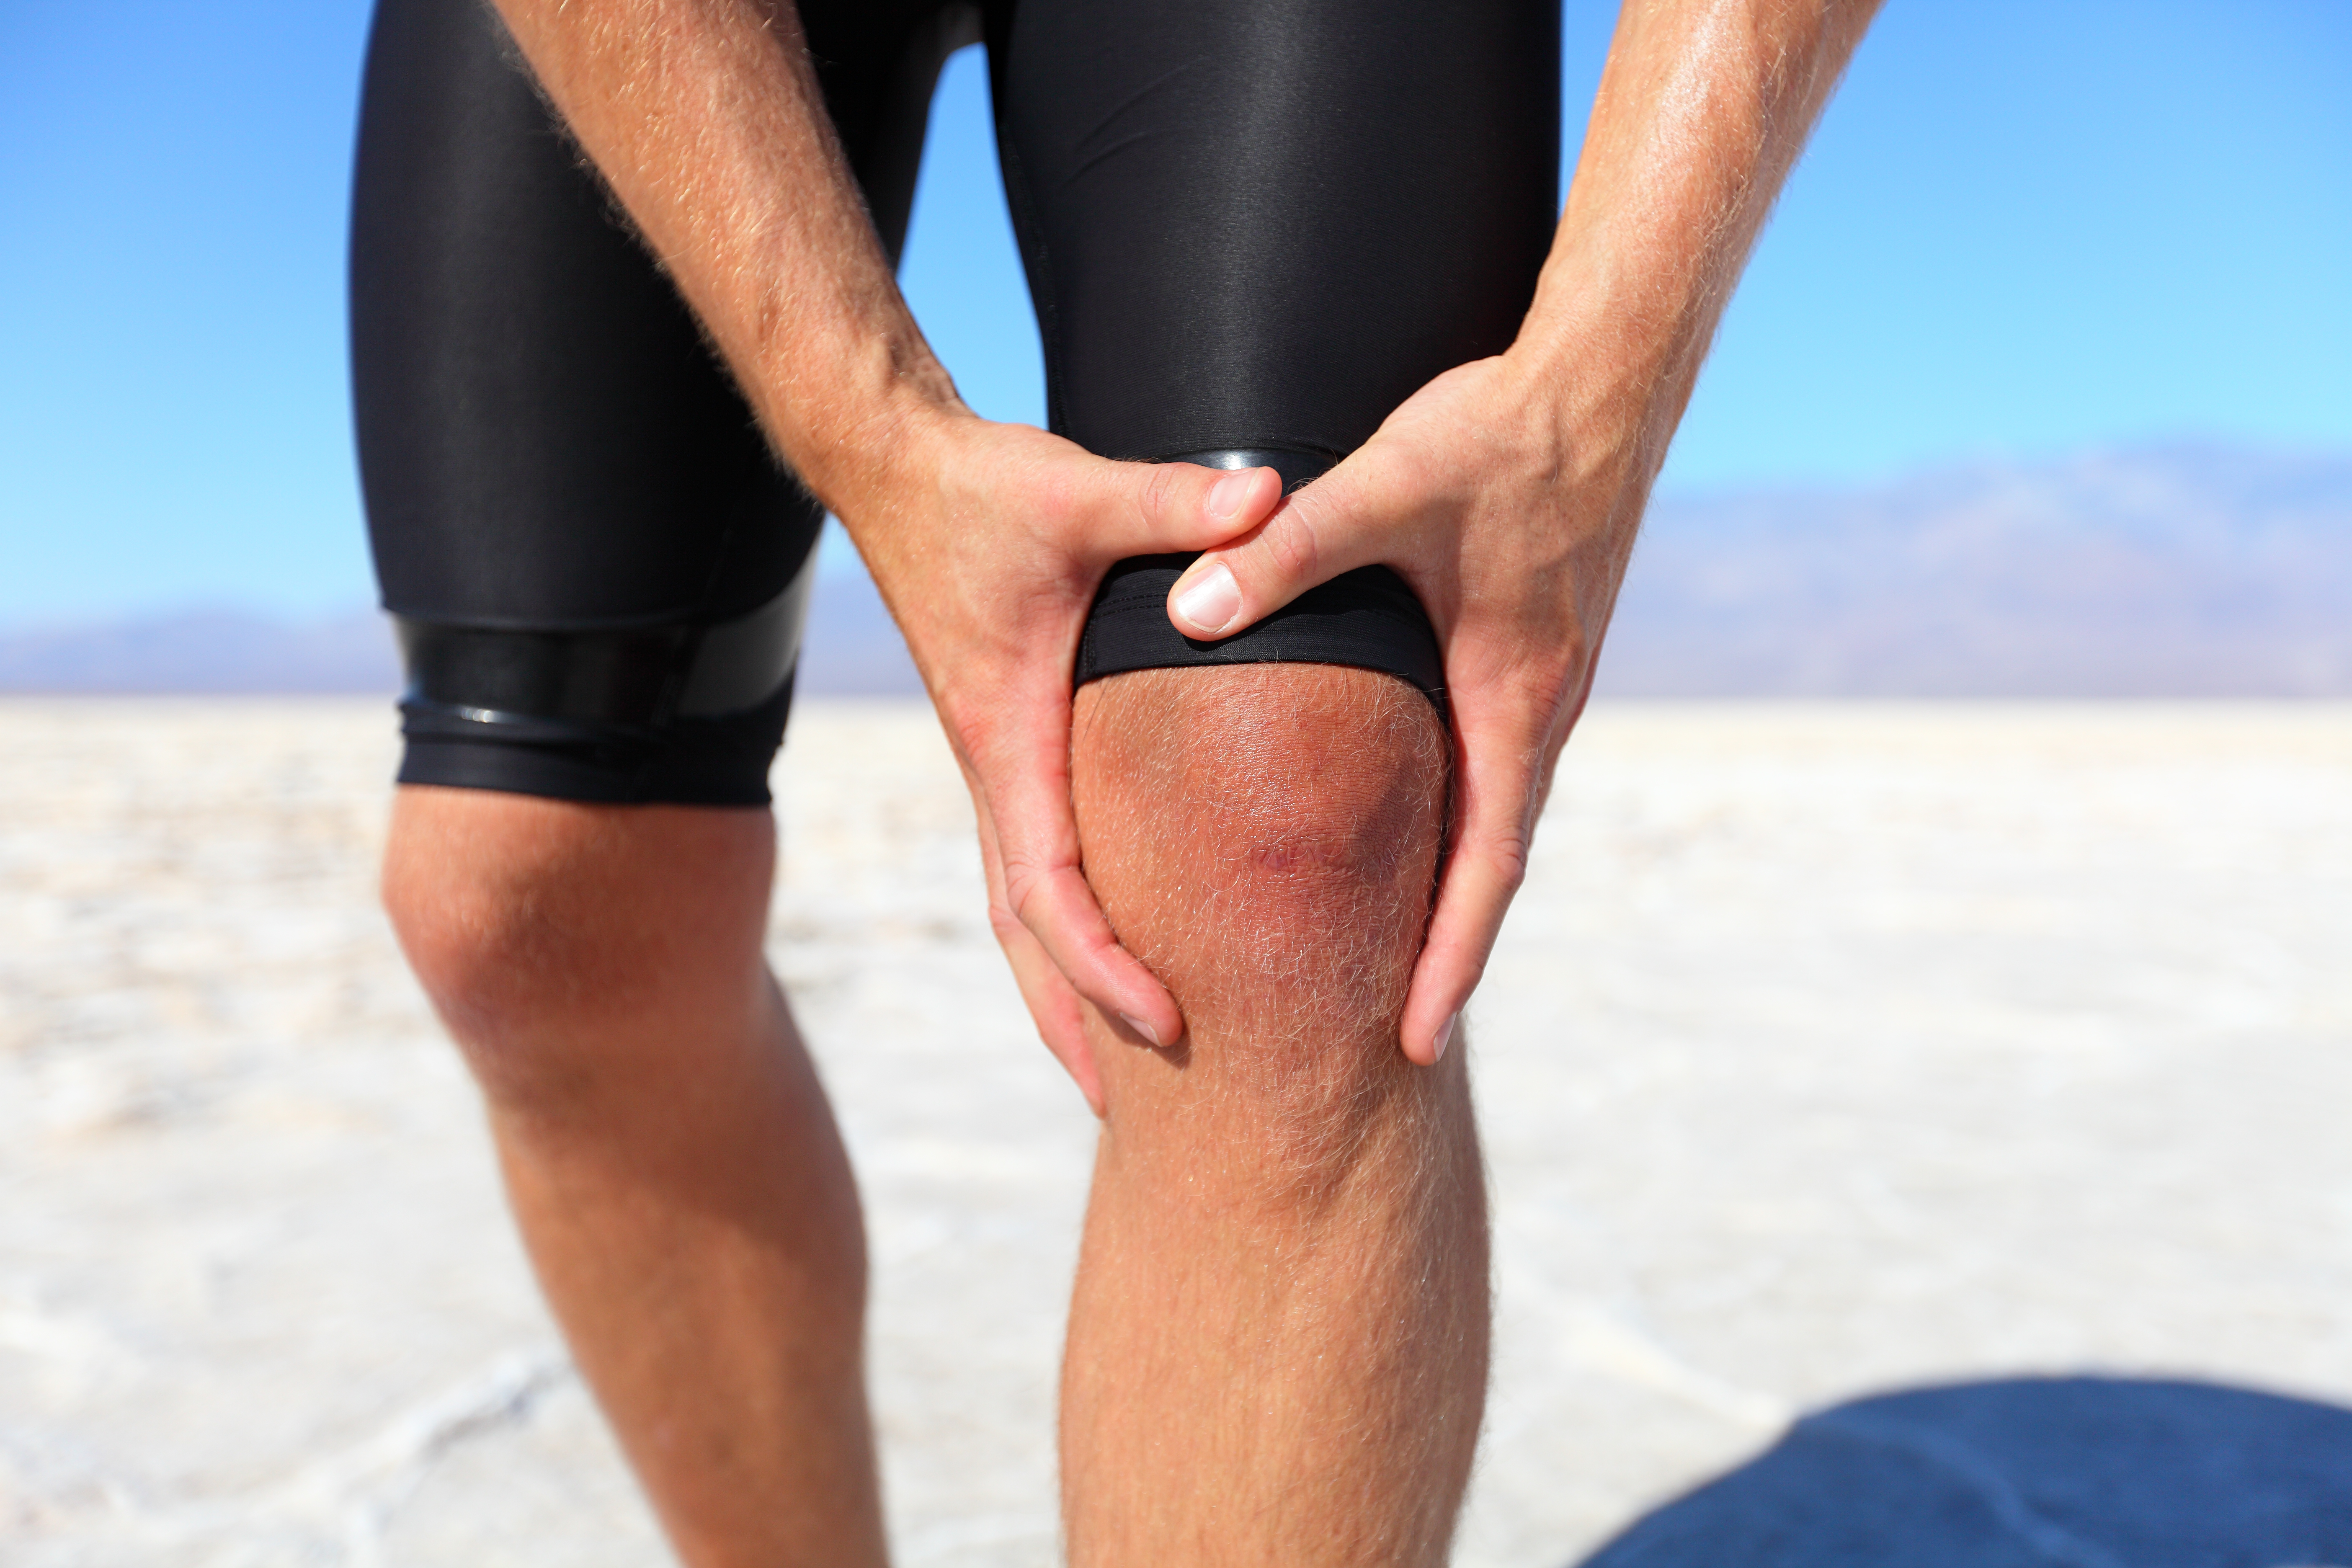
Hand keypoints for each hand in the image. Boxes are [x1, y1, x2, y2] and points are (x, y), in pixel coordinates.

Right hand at [844, 410, 1281, 1110]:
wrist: (897, 468)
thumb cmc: (980, 489)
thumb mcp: (1077, 491)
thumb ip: (1175, 500)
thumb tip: (1269, 499)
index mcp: (1008, 739)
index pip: (1050, 891)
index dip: (1106, 966)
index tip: (1170, 1023)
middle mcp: (994, 768)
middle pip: (1025, 934)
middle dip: (1074, 1023)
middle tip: (1132, 1115)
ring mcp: (996, 761)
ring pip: (1021, 909)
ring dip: (1062, 989)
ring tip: (1119, 1071)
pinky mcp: (1009, 741)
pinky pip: (1033, 861)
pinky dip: (1068, 923)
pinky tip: (1119, 944)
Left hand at [1159, 352, 1648, 1066]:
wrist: (1604, 376)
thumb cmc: (1500, 433)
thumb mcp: (1386, 487)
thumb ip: (1284, 552)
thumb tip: (1187, 614)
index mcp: (1513, 696)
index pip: (1485, 866)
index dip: (1449, 959)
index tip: (1415, 1041)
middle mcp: (1540, 703)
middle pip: (1495, 859)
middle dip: (1447, 949)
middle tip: (1396, 1032)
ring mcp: (1547, 676)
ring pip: (1498, 809)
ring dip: (1457, 884)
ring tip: (1396, 949)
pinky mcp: (1538, 641)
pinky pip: (1498, 757)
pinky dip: (1462, 813)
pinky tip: (1415, 818)